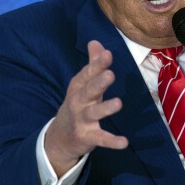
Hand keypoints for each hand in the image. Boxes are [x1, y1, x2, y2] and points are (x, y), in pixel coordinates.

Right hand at [45, 40, 127, 175]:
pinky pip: (101, 138)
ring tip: (119, 103)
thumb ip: (92, 64)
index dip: (97, 64)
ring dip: (105, 109)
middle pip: (88, 91)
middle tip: (110, 74)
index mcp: (78, 87)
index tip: (108, 54)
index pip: (87, 74)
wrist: (60, 136)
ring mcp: (82, 120)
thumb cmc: (78, 104)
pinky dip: (112, 141)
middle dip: (98, 83)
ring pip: (94, 113)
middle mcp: (78, 102)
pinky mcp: (87, 137)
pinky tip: (124, 142)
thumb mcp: (82, 84)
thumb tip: (96, 42)